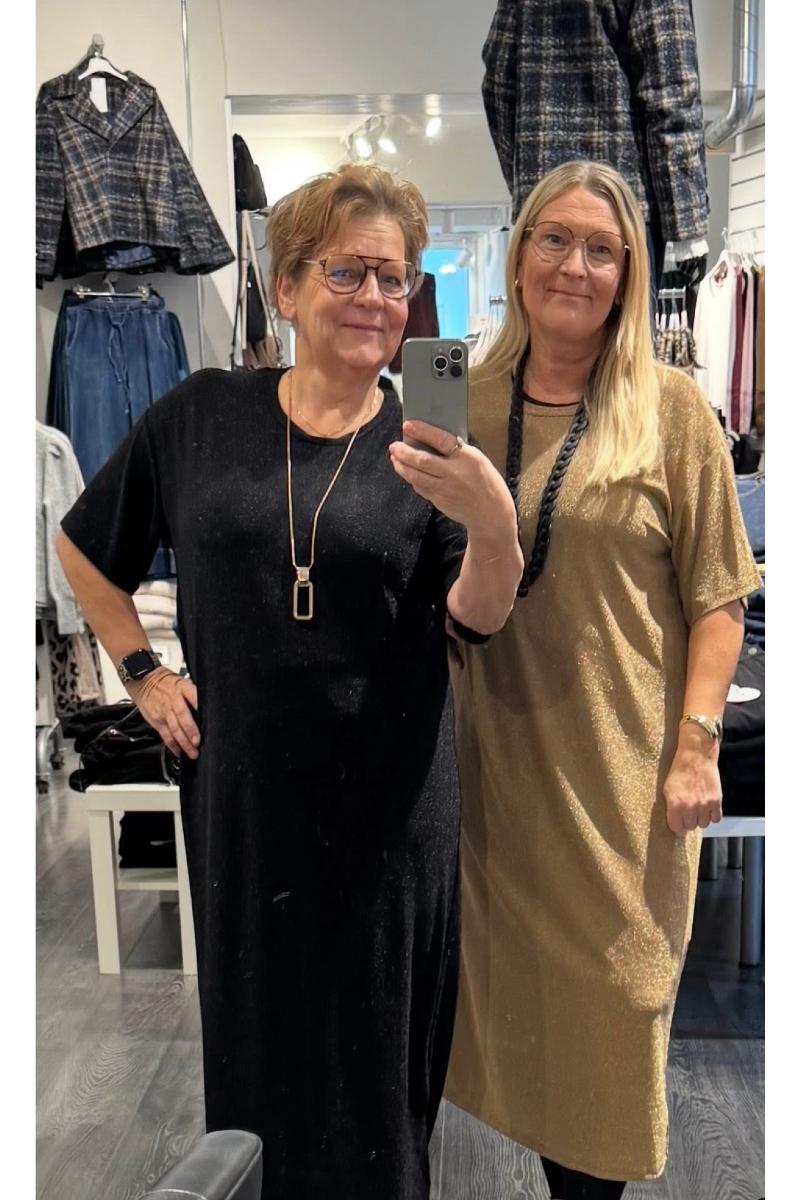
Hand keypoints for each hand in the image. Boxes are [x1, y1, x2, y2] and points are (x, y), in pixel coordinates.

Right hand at [126, 667, 200, 759]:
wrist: (143, 681)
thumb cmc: (165, 682)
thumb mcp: (181, 680)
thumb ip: (193, 693)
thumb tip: (206, 706)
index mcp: (182, 688)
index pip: (192, 695)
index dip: (198, 705)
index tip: (206, 716)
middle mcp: (173, 701)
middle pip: (182, 716)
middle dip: (190, 731)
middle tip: (197, 742)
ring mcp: (164, 712)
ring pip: (174, 729)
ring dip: (183, 743)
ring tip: (192, 752)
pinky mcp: (157, 721)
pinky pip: (165, 735)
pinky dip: (172, 745)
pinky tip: (179, 752)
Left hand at [388, 420, 517, 540]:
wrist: (491, 513)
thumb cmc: (486, 482)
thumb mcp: (478, 460)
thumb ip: (457, 451)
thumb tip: (431, 440)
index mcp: (468, 458)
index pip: (441, 440)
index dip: (422, 431)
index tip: (408, 425)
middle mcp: (455, 473)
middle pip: (423, 460)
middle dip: (404, 452)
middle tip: (393, 445)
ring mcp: (445, 489)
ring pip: (416, 476)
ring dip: (402, 466)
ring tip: (394, 457)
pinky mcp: (439, 501)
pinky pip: (420, 487)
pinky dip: (411, 478)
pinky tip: (406, 472)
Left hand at [663, 732, 721, 833]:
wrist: (696, 756)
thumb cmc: (680, 769)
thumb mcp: (667, 788)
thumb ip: (670, 806)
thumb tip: (674, 819)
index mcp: (675, 804)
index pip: (676, 827)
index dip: (677, 825)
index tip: (678, 822)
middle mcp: (690, 807)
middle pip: (690, 827)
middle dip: (688, 821)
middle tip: (688, 813)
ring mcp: (704, 805)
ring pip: (703, 824)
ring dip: (700, 818)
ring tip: (698, 809)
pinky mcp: (716, 801)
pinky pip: (716, 819)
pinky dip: (712, 816)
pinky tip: (708, 809)